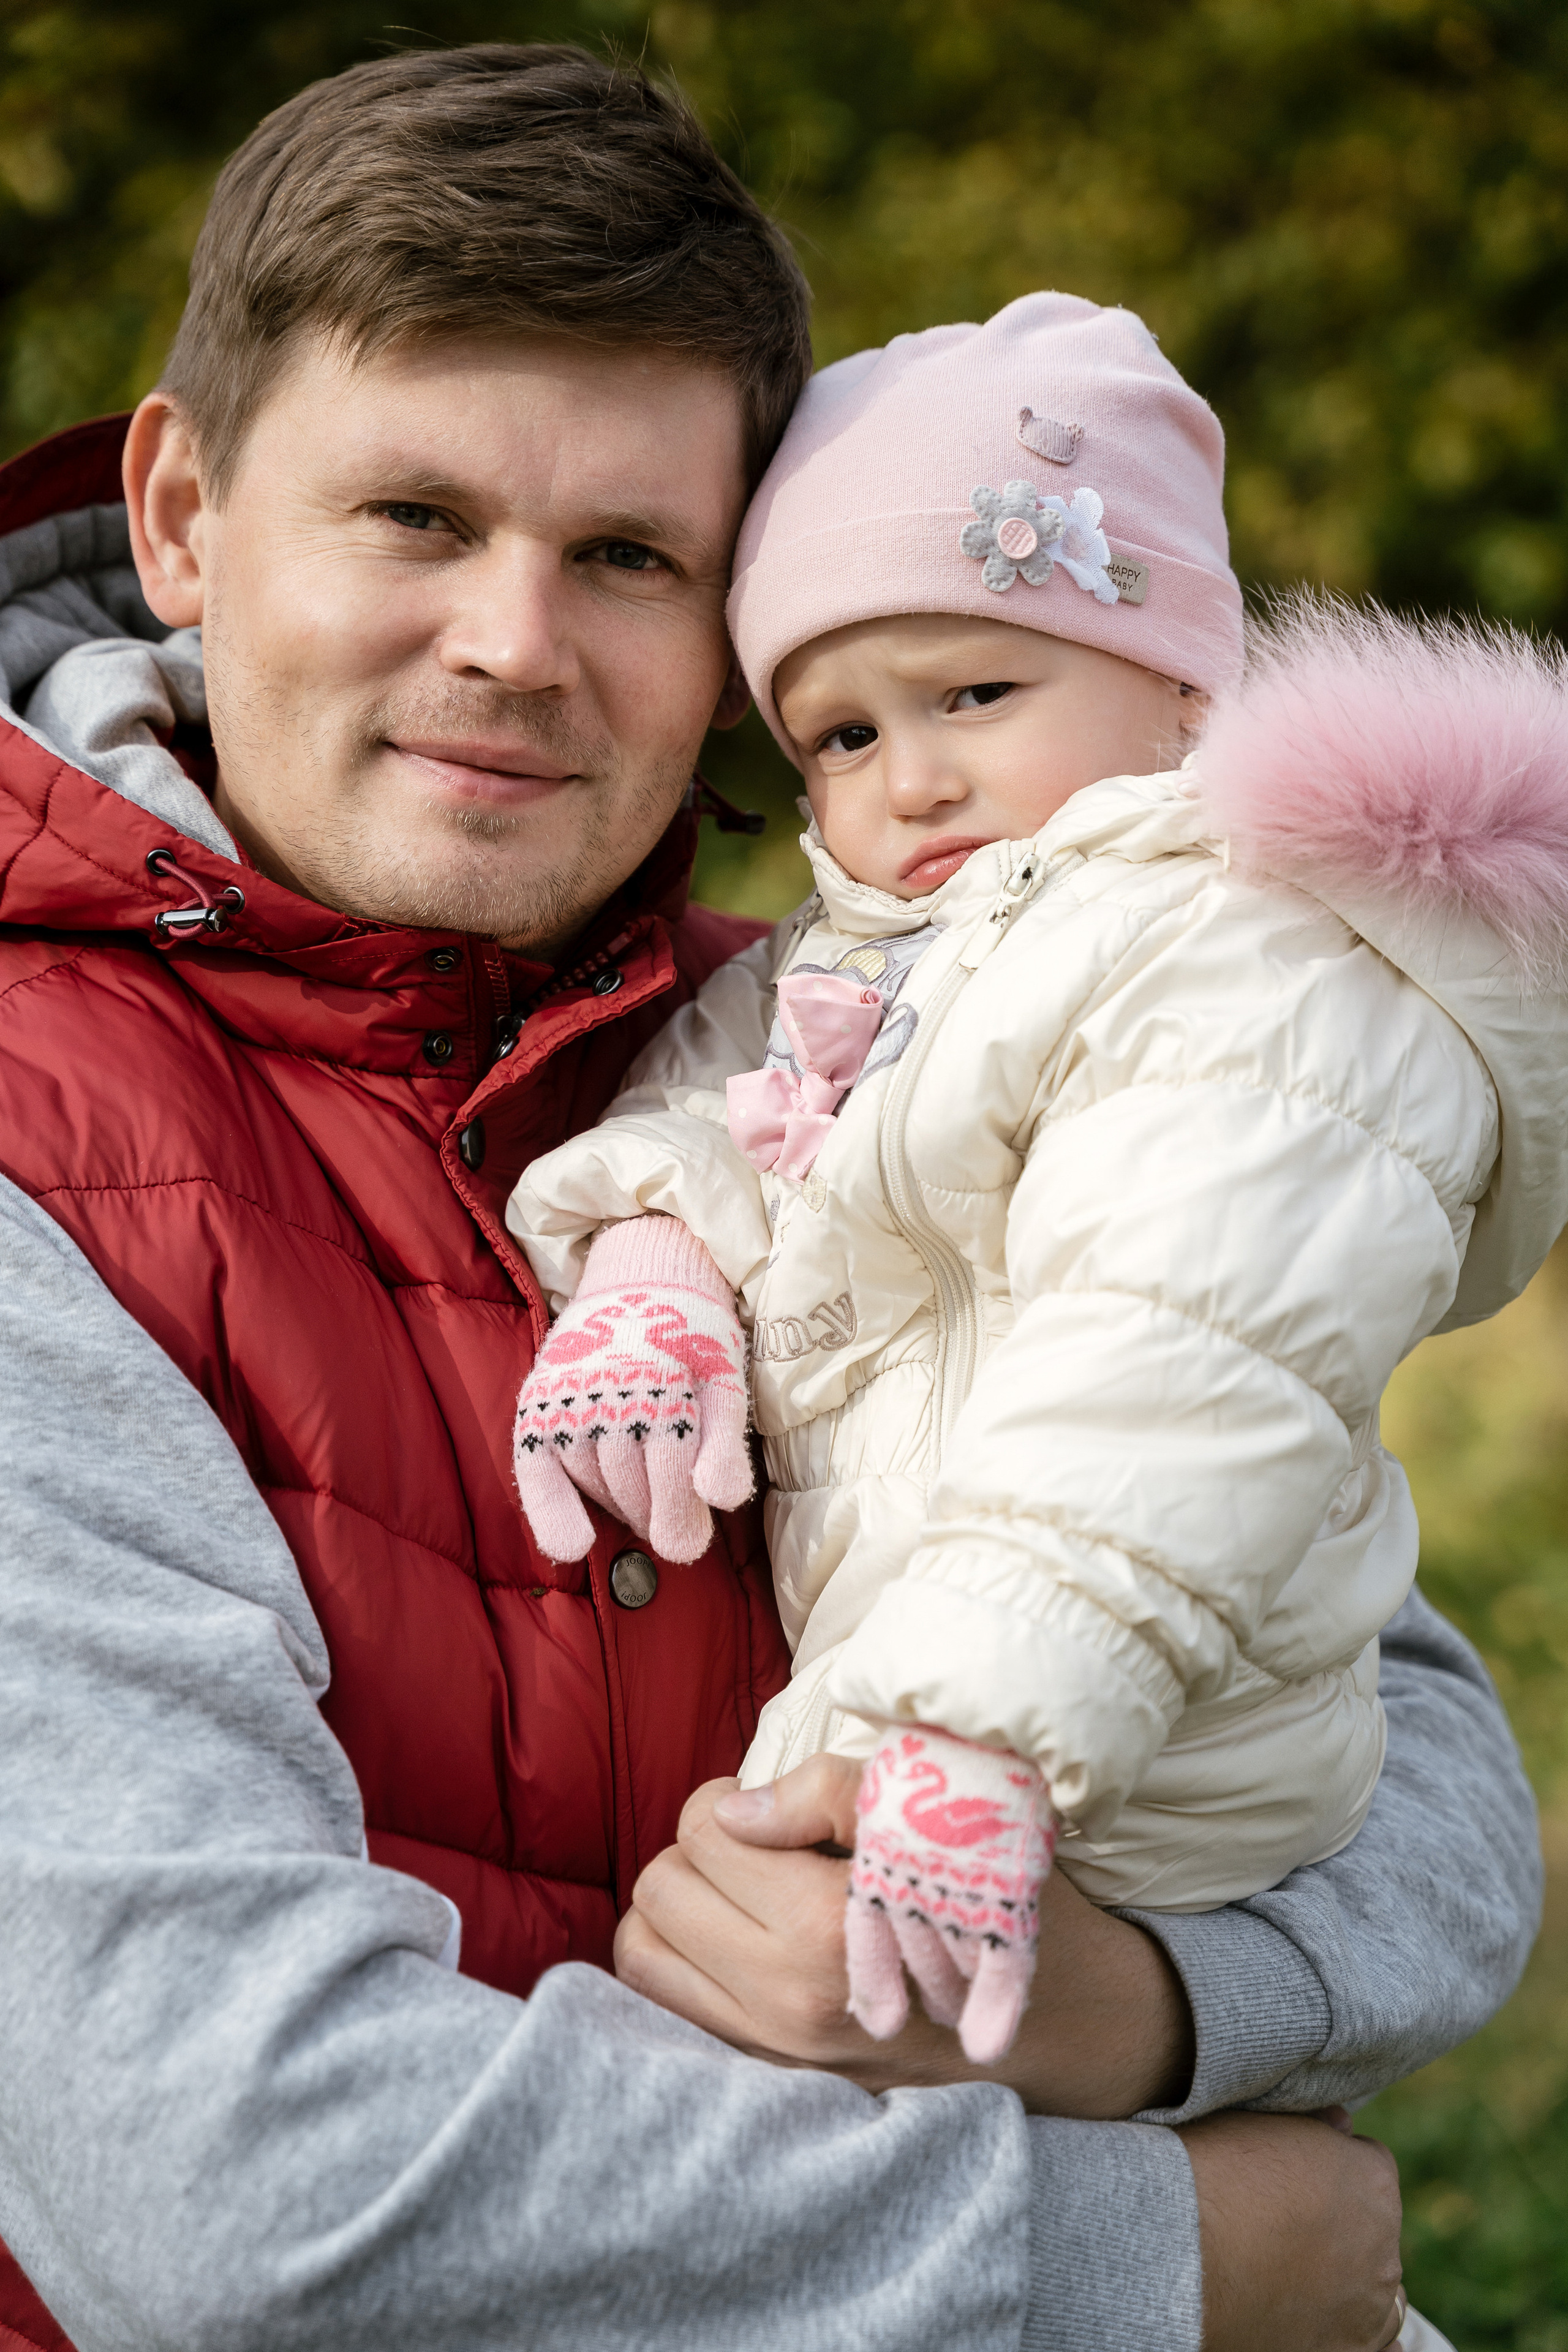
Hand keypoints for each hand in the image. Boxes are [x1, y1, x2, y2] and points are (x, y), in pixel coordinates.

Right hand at [512, 1217, 750, 1562]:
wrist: (644, 1273)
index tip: (690, 1546)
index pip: (671, 1467)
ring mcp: (570, 1394)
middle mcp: (610, 1385)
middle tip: (674, 1528)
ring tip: (643, 1507)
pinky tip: (574, 1545)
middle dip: (656, 1513)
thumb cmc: (694, 1337)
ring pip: (594, 1479)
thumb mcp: (725, 1380)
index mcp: (664, 1377)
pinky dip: (552, 1511)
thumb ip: (726, 1443)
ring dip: (619, 1505)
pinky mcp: (540, 1401)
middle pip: (632, 1481)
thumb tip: (721, 1501)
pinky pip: (537, 1469)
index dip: (681, 1513)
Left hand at [614, 1753, 1193, 2116]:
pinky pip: (671, 2015)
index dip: (732, 1799)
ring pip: (644, 1958)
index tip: (776, 1808)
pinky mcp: (774, 2085)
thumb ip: (825, 1792)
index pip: (703, 1829)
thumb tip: (732, 1812)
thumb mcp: (934, 1810)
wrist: (1063, 2018)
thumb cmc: (995, 1891)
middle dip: (699, 1852)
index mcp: (828, 1925)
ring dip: (678, 1912)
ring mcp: (776, 2055)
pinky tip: (734, 1946)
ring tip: (738, 1895)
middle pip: (660, 1891)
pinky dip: (683, 1968)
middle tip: (758, 1848)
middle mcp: (789, 2001)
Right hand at [1181, 2107, 1404, 2351]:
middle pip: (1376, 2231)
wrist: (1177, 2248)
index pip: (1369, 2165)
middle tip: (1290, 2227)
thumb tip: (1342, 2125)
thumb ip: (1316, 2126)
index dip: (1330, 2168)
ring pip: (1383, 2295)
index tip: (1297, 2178)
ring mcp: (1368, 2309)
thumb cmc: (1212, 2173)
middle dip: (1344, 2227)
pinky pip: (1384, 2350)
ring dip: (1355, 2285)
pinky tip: (1335, 2325)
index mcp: (1373, 2180)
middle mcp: (1384, 2248)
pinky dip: (1362, 2337)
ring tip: (1304, 2278)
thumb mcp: (1264, 2123)